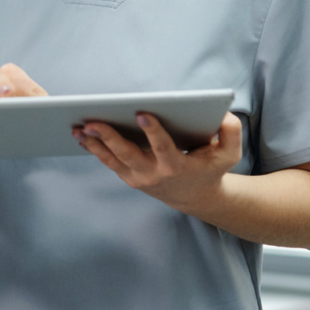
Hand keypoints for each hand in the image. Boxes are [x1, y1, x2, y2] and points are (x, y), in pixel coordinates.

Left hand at [73, 111, 242, 214]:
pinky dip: (95, 149)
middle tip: (91, 121)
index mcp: (177, 166)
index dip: (152, 130)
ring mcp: (139, 178)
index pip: (162, 147)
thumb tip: (223, 114)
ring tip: (77, 127)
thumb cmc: (211, 168)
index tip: (142, 112)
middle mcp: (154, 174)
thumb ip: (231, 132)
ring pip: (112, 160)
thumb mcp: (230, 154)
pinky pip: (108, 162)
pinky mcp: (129, 177)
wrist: (196, 197)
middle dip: (108, 137)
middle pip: (127, 154)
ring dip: (94, 144)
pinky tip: (81, 135)